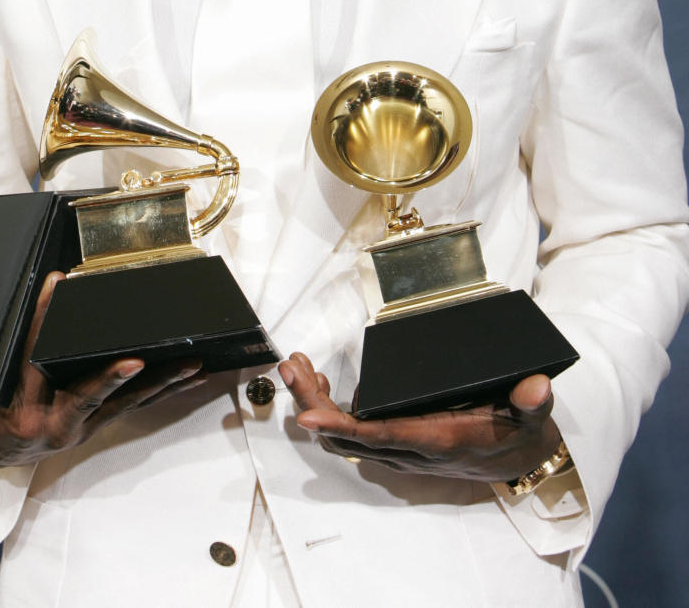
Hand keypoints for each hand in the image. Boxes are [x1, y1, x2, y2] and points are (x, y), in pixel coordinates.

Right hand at [0, 272, 204, 467]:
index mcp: (18, 409)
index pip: (32, 360)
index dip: (44, 322)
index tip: (57, 283)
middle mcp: (55, 422)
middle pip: (86, 389)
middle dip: (110, 373)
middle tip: (135, 355)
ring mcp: (82, 424)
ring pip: (124, 403)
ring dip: (158, 383)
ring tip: (189, 361)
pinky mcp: (100, 421)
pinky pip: (136, 405)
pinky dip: (162, 386)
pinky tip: (191, 368)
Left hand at [278, 351, 560, 483]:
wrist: (522, 460)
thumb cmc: (518, 433)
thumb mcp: (529, 417)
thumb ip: (531, 403)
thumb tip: (535, 386)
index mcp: (435, 440)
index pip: (376, 436)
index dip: (338, 425)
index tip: (307, 414)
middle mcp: (409, 450)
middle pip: (345, 435)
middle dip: (312, 402)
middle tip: (291, 366)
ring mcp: (399, 448)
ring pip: (343, 435)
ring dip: (315, 402)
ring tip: (297, 367)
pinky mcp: (396, 442)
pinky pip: (353, 432)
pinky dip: (330, 408)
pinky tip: (323, 383)